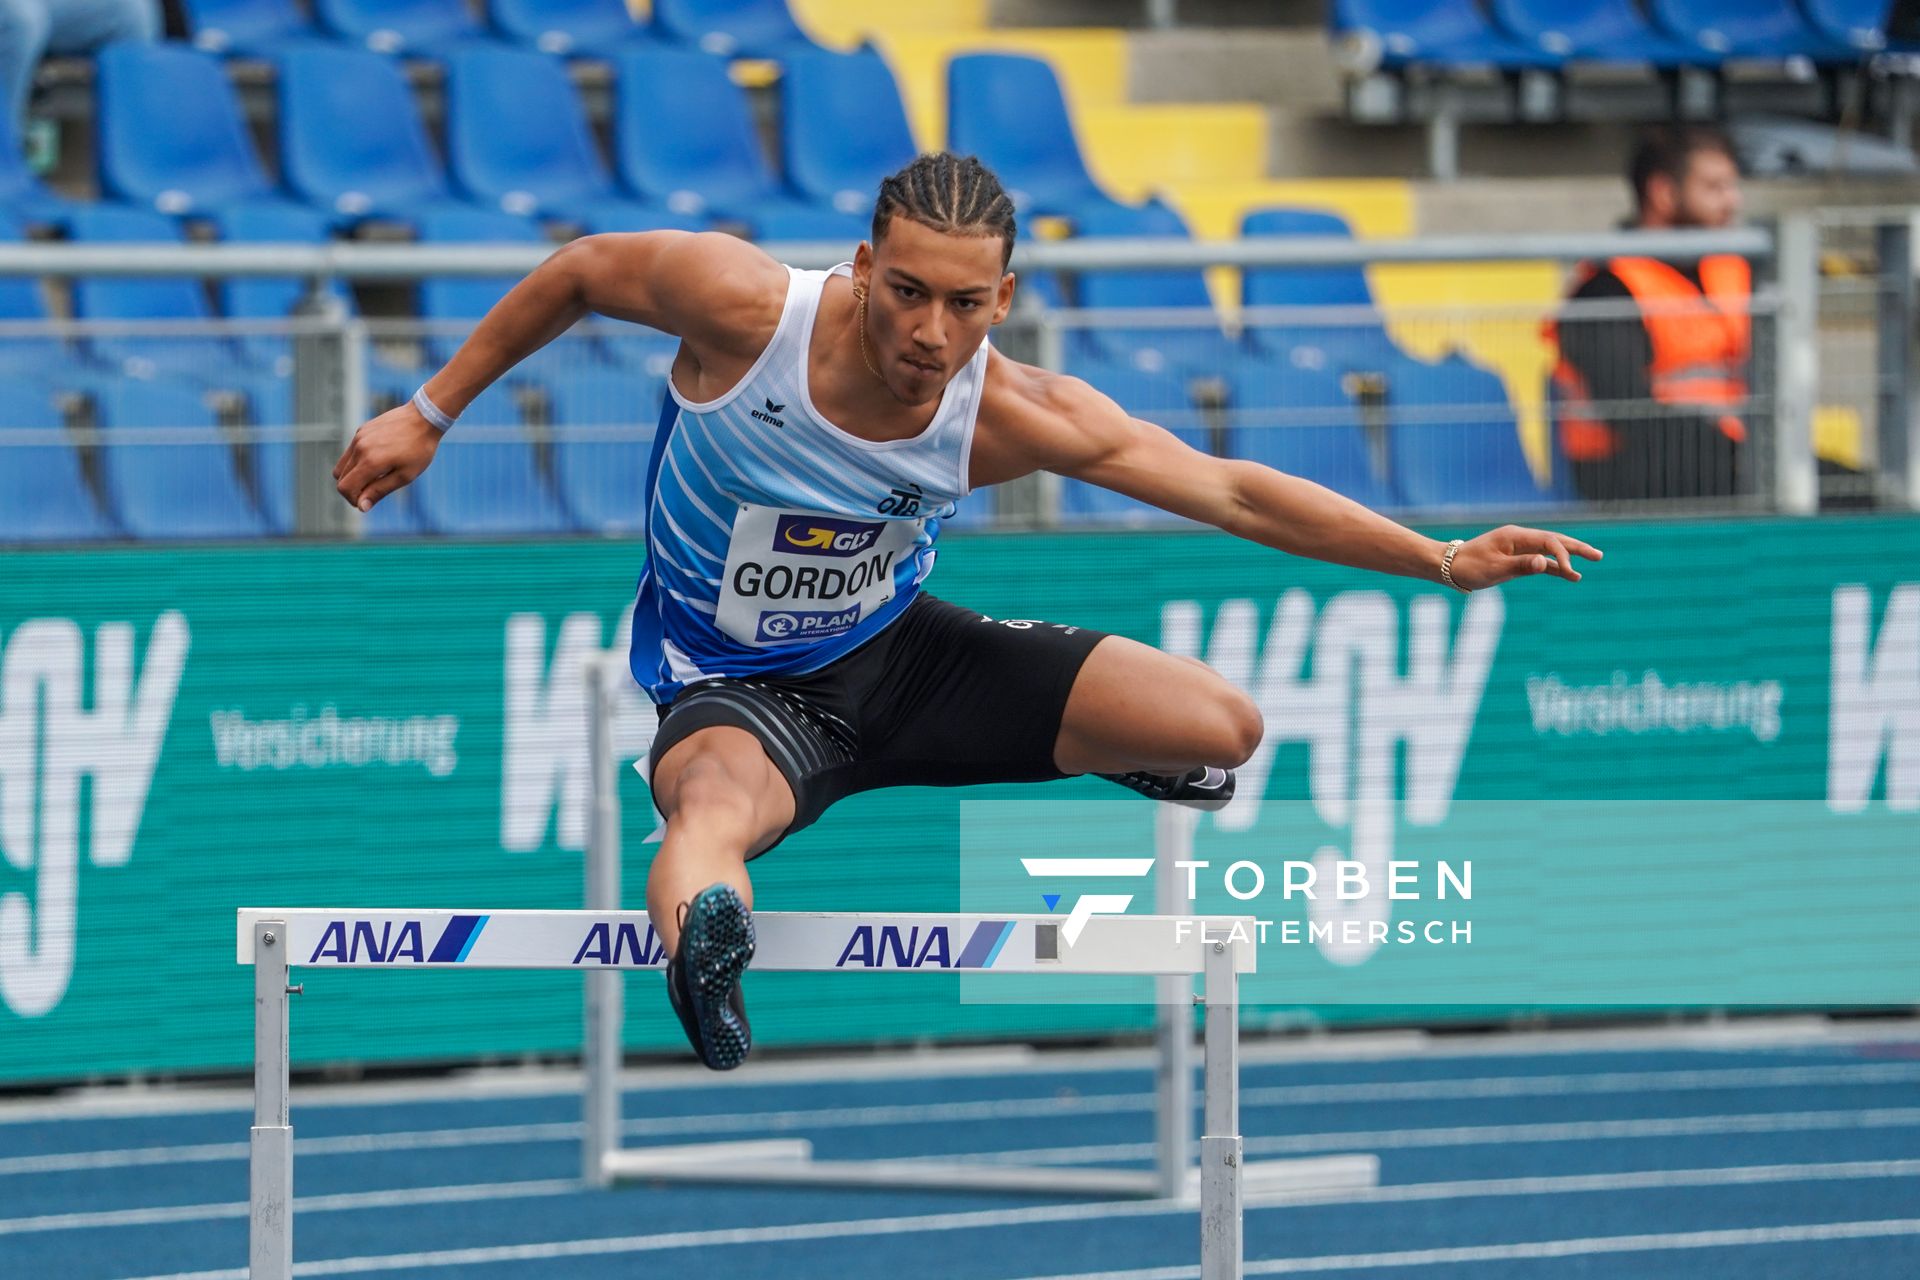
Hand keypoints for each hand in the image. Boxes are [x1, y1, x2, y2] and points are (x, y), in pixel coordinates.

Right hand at [332, 400, 444, 512]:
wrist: (424, 418)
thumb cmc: (419, 449)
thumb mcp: (404, 475)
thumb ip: (379, 490)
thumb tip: (361, 506)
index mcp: (370, 462)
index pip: (345, 488)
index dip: (354, 500)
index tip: (368, 502)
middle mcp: (359, 448)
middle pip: (340, 478)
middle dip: (353, 490)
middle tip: (373, 491)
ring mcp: (358, 437)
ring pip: (342, 465)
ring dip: (353, 476)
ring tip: (375, 477)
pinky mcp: (361, 430)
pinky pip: (350, 452)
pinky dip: (357, 462)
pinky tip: (378, 460)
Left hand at [1446, 525, 1602, 590]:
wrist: (1449, 567)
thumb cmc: (1470, 567)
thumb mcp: (1495, 568)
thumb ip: (1522, 566)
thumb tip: (1546, 563)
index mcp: (1516, 536)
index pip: (1548, 542)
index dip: (1563, 555)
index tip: (1570, 572)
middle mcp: (1520, 538)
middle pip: (1554, 540)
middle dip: (1577, 548)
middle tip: (1598, 556)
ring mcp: (1518, 547)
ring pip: (1550, 550)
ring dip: (1569, 557)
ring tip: (1592, 561)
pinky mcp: (1516, 558)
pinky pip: (1540, 561)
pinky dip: (1554, 567)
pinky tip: (1570, 575)